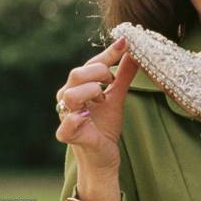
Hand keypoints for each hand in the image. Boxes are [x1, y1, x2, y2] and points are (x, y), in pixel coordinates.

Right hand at [55, 37, 137, 200]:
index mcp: (77, 87)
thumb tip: (134, 52)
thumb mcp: (116, 96)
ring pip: (70, 94)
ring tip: (103, 99)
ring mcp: (66, 117)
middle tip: (112, 81)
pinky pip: (67, 125)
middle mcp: (67, 99)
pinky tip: (87, 116)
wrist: (103, 157)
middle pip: (76, 74)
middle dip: (99, 72)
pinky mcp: (69, 136)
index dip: (108, 53)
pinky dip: (76, 118)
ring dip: (91, 91)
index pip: (90, 64)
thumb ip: (123, 75)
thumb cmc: (104, 125)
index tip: (126, 43)